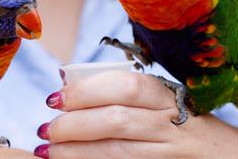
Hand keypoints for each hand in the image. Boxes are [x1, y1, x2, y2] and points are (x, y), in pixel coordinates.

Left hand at [35, 71, 237, 158]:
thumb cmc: (191, 126)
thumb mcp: (168, 104)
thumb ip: (131, 97)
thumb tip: (70, 87)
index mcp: (170, 96)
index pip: (127, 85)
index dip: (87, 90)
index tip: (56, 97)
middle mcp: (174, 123)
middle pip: (120, 119)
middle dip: (76, 122)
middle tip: (46, 128)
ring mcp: (173, 152)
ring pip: (120, 151)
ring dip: (78, 150)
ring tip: (49, 150)